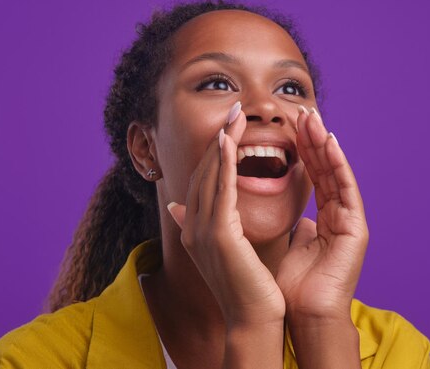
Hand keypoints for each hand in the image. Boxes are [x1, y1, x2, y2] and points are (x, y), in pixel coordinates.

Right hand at [167, 104, 284, 326]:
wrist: (252, 318)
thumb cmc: (246, 286)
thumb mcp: (220, 249)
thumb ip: (202, 225)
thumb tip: (177, 207)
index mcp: (194, 228)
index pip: (203, 180)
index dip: (214, 152)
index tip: (228, 128)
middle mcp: (192, 226)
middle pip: (204, 172)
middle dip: (219, 139)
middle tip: (233, 110)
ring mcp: (202, 230)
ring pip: (211, 175)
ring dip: (223, 142)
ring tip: (236, 115)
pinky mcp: (218, 234)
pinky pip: (222, 189)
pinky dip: (224, 163)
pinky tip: (230, 140)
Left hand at [277, 107, 368, 322]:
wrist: (304, 313)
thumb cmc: (293, 285)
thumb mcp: (291, 245)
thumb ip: (295, 225)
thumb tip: (295, 216)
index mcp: (325, 218)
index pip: (313, 176)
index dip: (303, 150)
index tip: (290, 126)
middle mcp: (339, 215)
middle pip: (325, 169)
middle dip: (313, 140)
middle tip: (302, 111)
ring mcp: (349, 220)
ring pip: (336, 173)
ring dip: (324, 144)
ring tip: (313, 118)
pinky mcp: (356, 226)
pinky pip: (347, 188)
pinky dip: (338, 164)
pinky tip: (329, 141)